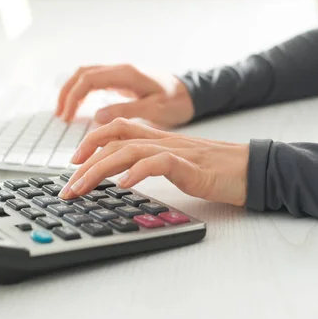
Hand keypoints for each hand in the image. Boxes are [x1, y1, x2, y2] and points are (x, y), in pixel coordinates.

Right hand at [55, 64, 193, 127]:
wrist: (191, 93)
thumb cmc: (177, 101)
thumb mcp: (154, 109)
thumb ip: (125, 111)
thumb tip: (97, 117)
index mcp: (127, 74)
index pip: (88, 80)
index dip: (73, 97)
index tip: (66, 116)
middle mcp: (121, 69)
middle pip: (82, 74)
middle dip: (67, 94)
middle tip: (60, 116)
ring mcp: (120, 73)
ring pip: (86, 75)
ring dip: (72, 91)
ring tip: (64, 112)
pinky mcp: (122, 80)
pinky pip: (95, 81)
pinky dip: (83, 92)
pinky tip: (79, 107)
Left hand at [59, 118, 249, 206]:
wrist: (249, 169)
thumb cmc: (214, 170)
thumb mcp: (175, 163)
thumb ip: (150, 163)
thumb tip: (122, 176)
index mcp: (157, 139)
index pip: (117, 130)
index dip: (90, 141)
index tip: (73, 163)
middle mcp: (161, 141)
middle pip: (114, 140)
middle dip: (85, 161)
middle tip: (68, 186)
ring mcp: (175, 152)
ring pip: (129, 151)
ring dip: (99, 170)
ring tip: (82, 187)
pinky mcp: (190, 167)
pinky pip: (160, 163)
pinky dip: (138, 171)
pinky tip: (124, 184)